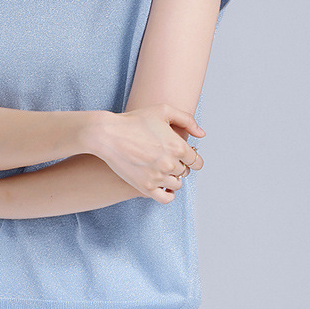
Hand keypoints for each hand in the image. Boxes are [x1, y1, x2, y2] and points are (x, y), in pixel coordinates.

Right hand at [87, 104, 204, 203]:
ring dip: (171, 177)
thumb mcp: (163, 110)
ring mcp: (158, 177)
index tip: (182, 154)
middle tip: (165, 157)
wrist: (108, 134)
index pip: (196, 161)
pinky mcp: (145, 187)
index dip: (191, 157)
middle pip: (184, 172)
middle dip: (178, 165)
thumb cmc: (134, 121)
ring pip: (176, 184)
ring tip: (160, 168)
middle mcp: (170, 164)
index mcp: (178, 146)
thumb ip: (186, 120)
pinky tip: (161, 184)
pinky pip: (166, 198)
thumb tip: (201, 135)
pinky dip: (167, 193)